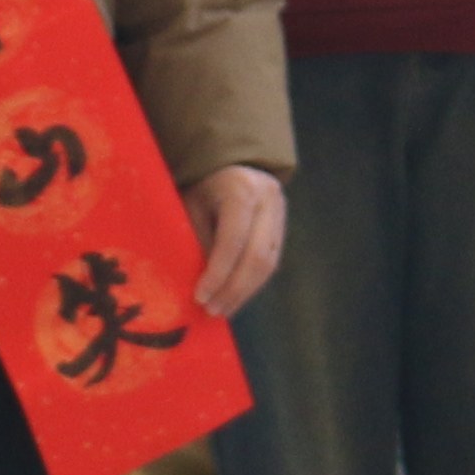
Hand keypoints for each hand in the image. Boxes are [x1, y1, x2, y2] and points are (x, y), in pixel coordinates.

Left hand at [188, 163, 286, 312]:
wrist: (229, 163)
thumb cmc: (201, 187)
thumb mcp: (191, 205)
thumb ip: (197, 239)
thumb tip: (196, 283)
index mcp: (240, 188)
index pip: (232, 239)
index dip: (217, 272)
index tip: (200, 296)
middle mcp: (267, 198)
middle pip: (256, 255)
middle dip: (233, 289)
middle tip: (212, 310)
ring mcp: (280, 212)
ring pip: (268, 262)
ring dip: (244, 292)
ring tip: (222, 310)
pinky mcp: (283, 226)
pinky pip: (271, 261)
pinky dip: (252, 284)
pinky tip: (234, 298)